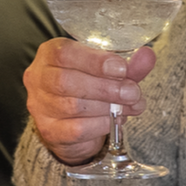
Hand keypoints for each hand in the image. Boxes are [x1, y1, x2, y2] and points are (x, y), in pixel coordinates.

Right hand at [24, 38, 155, 165]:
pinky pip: (76, 129)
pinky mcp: (50, 131)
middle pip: (66, 81)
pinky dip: (101, 124)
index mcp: (49, 54)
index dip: (94, 61)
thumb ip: (126, 65)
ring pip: (72, 106)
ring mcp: (40, 107)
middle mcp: (38, 78)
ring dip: (108, 106)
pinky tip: (116, 120)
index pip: (64, 53)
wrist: (71, 124)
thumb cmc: (87, 88)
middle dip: (105, 87)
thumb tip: (147, 56)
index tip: (121, 68)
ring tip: (130, 106)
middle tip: (132, 92)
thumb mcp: (107, 72)